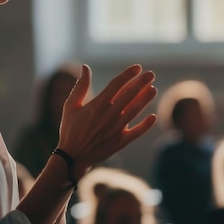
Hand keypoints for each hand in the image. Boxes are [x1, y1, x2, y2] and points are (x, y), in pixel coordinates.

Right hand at [56, 64, 157, 178]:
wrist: (73, 156)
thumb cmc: (70, 128)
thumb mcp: (70, 105)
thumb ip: (80, 86)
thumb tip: (85, 67)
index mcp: (96, 105)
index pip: (116, 85)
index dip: (127, 75)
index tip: (137, 67)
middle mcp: (108, 116)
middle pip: (128, 95)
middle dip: (140, 83)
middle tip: (151, 74)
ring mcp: (116, 129)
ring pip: (134, 111)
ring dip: (145, 99)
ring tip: (153, 89)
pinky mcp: (120, 142)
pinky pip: (137, 132)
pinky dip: (146, 125)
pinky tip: (153, 116)